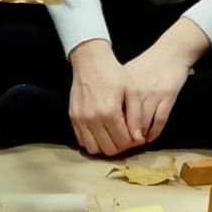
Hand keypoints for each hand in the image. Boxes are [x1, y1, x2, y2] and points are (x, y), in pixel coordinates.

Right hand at [68, 41, 132, 156]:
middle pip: (109, 149)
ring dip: (105, 147)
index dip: (131, 142)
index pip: (123, 142)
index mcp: (110, 112)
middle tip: (124, 137)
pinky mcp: (73, 119)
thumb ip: (136, 117)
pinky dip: (92, 142)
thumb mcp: (132, 91)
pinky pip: (82, 141)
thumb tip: (138, 139)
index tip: (134, 136)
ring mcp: (81, 120)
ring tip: (112, 136)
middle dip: (120, 147)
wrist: (90, 61)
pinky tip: (100, 132)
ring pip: (94, 149)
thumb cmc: (114, 74)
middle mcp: (93, 119)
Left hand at [120, 26, 204, 143]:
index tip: (111, 138)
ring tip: (136, 143)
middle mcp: (137, 93)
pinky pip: (160, 120)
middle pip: (128, 122)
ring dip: (139, 137)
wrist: (170, 53)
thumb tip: (103, 113)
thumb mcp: (126, 77)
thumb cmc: (146, 65)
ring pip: (143, 124)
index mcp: (124, 88)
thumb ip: (116, 94)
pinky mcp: (168, 97)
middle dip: (125, 138)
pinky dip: (154, 132)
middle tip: (123, 146)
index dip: (112, 130)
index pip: (115, 115)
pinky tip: (150, 138)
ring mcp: (153, 95)